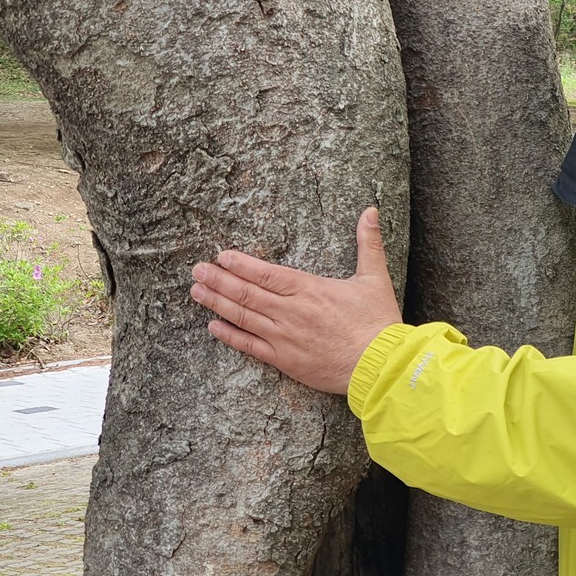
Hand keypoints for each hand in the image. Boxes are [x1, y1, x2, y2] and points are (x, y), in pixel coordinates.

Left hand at [189, 207, 400, 393]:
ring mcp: (284, 337)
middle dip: (219, 280)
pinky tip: (213, 326)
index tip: (221, 256)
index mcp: (310, 289)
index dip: (241, 264)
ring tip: (196, 291)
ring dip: (217, 302)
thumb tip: (371, 211)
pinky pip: (249, 346)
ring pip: (243, 316)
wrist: (379, 365)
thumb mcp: (375, 277)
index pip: (266, 273)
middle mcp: (291, 311)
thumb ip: (369, 243)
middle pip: (247, 293)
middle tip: (197, 270)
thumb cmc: (378, 321)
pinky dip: (229, 335)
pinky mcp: (284, 360)